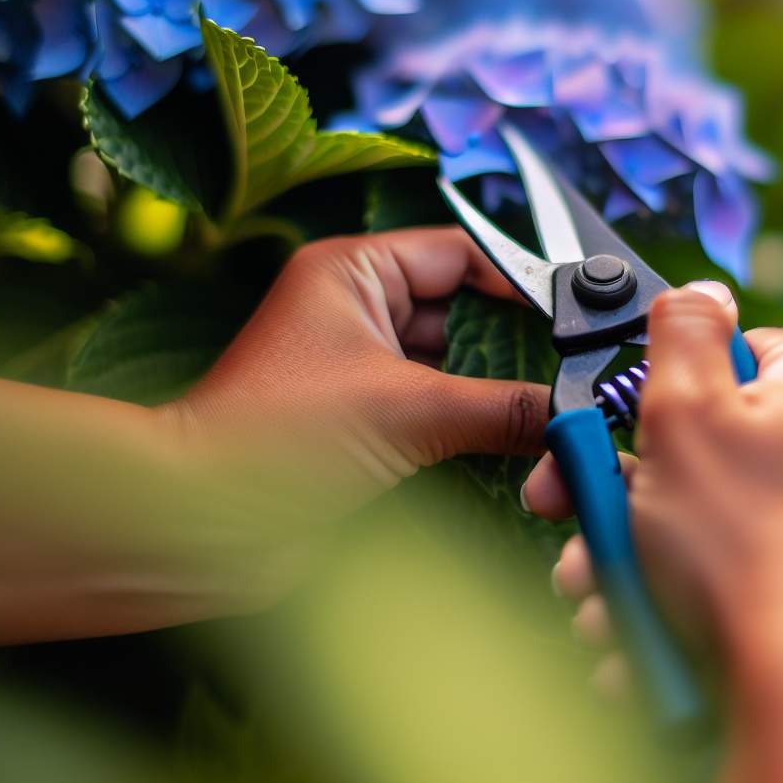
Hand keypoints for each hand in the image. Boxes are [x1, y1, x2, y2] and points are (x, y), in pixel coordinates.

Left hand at [163, 227, 549, 546]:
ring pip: (456, 372)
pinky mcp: (365, 431)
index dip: (521, 281)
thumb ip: (500, 407)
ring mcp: (361, 375)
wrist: (201, 526)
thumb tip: (572, 415)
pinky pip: (439, 420)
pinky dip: (475, 434)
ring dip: (498, 396)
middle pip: (464, 315)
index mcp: (353, 273)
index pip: (459, 256)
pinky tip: (521, 453)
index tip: (580, 317)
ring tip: (559, 415)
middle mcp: (358, 315)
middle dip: (517, 347)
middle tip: (581, 374)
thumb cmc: (273, 439)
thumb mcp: (405, 410)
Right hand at [524, 285, 782, 782]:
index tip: (620, 444)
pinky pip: (781, 582)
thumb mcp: (680, 410)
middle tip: (589, 534)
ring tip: (612, 604)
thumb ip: (682, 331)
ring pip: (747, 525)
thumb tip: (699, 291)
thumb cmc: (740, 548)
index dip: (668, 398)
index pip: (743, 356)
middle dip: (644, 498)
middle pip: (735, 451)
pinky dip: (722, 602)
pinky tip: (663, 639)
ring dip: (664, 560)